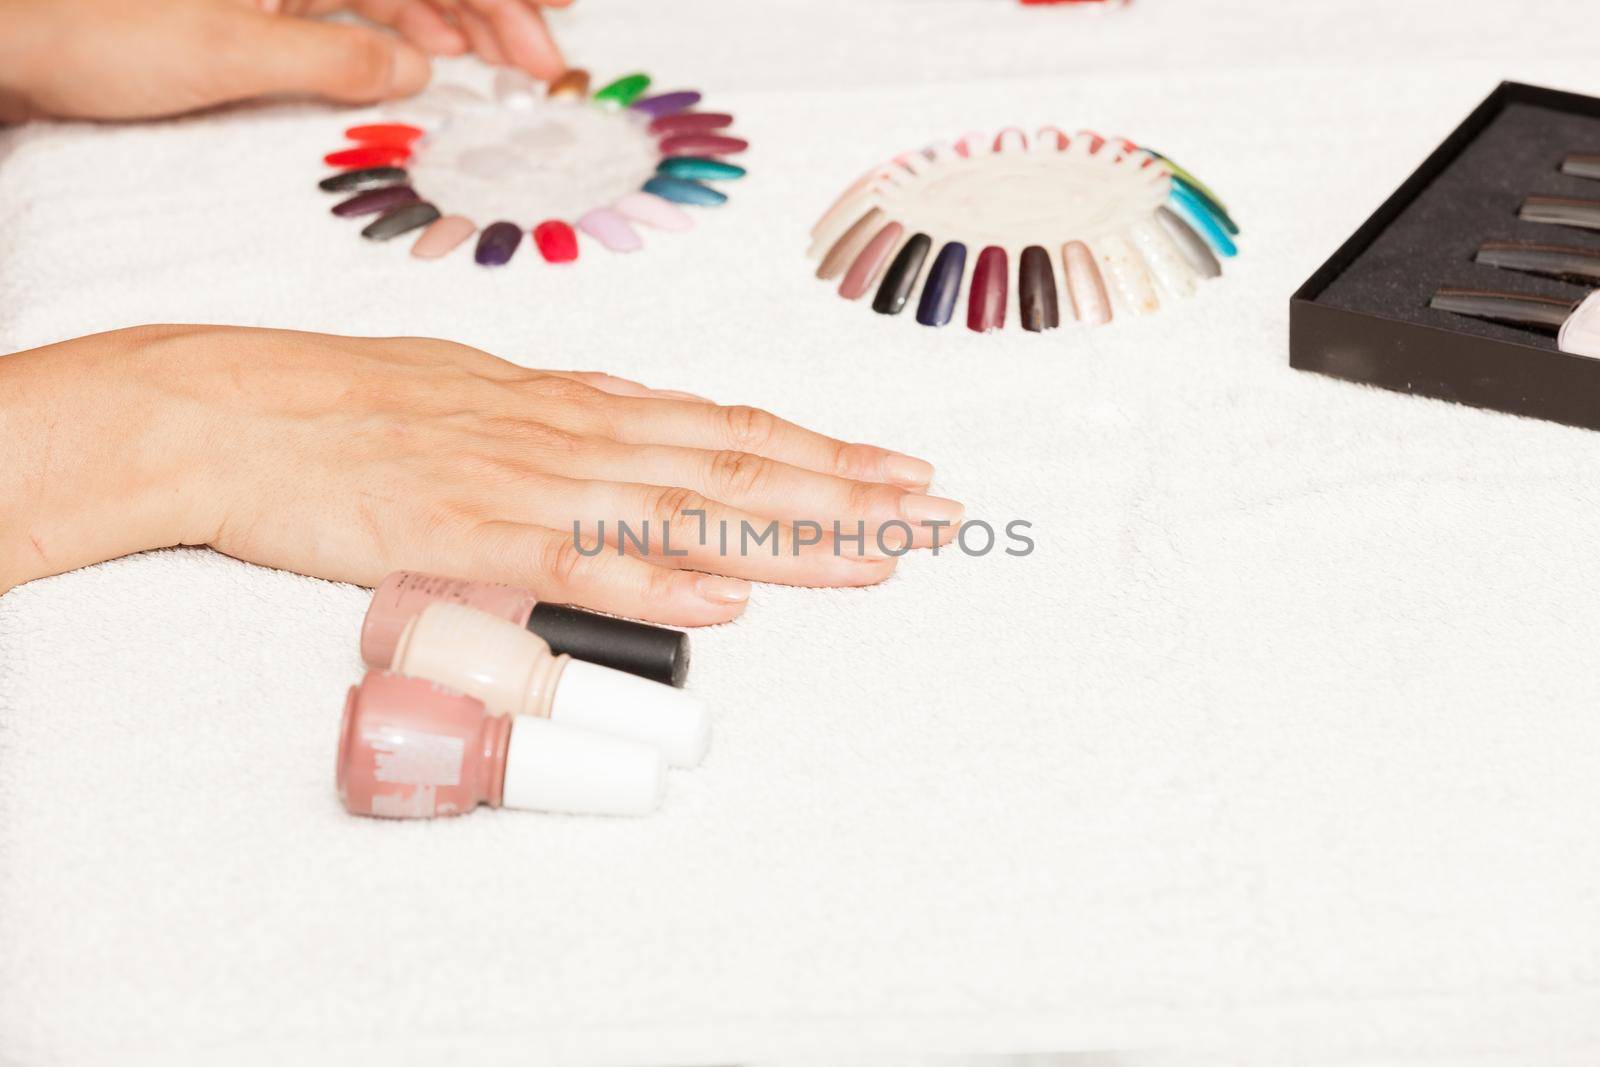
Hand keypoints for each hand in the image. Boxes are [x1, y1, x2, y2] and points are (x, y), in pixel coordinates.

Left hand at [0, 0, 572, 121]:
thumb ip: (337, 57)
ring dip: (452, 23)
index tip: (561, 10)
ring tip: (500, 68)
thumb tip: (418, 69)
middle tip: (543, 65)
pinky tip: (428, 57)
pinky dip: (398, 28)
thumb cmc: (105, 33)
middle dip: (491, 11)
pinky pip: (354, 1)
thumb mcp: (232, 53)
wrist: (13, 38)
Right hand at [0, 327, 962, 624]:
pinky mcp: (474, 534)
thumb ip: (565, 411)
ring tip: (883, 550)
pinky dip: (662, 579)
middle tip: (939, 511)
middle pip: (739, 465)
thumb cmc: (352, 403)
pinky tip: (731, 596)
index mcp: (580, 407)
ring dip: (792, 531)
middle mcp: (578, 435)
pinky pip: (584, 562)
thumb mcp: (480, 388)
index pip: (730, 430)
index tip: (898, 470)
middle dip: (849, 491)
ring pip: (688, 509)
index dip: (822, 452)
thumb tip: (638, 408)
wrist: (237, 410)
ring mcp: (532, 482)